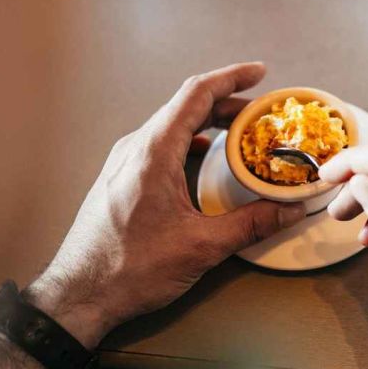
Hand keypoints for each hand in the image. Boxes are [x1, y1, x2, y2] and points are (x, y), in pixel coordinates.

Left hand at [24, 63, 306, 347]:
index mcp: (153, 153)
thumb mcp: (201, 247)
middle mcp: (135, 148)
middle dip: (228, 103)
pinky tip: (205, 157)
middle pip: (186, 107)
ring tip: (240, 134)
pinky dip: (189, 141)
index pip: (196, 94)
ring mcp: (124, 162)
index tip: (259, 73)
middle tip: (261, 114)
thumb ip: (251, 224)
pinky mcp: (121, 178)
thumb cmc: (129, 269)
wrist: (78, 295)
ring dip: (208, 123)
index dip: (232, 78)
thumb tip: (289, 210)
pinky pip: (160, 144)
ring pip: (172, 125)